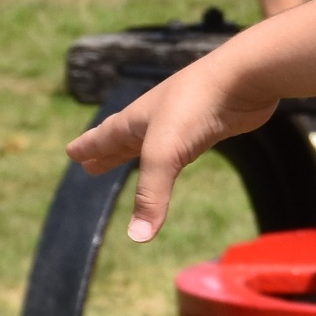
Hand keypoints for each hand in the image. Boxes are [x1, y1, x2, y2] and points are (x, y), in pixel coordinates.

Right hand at [66, 55, 279, 243]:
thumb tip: (138, 237)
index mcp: (135, 119)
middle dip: (107, 151)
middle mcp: (155, 119)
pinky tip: (183, 152)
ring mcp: (182, 122)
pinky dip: (176, 155)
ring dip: (137, 151)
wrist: (244, 77)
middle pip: (123, 138)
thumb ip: (151, 195)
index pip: (104, 136)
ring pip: (153, 142)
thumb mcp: (164, 153)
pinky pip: (185, 146)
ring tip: (127, 156)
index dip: (88, 146)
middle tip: (90, 162)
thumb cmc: (195, 106)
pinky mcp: (209, 127)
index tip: (71, 152)